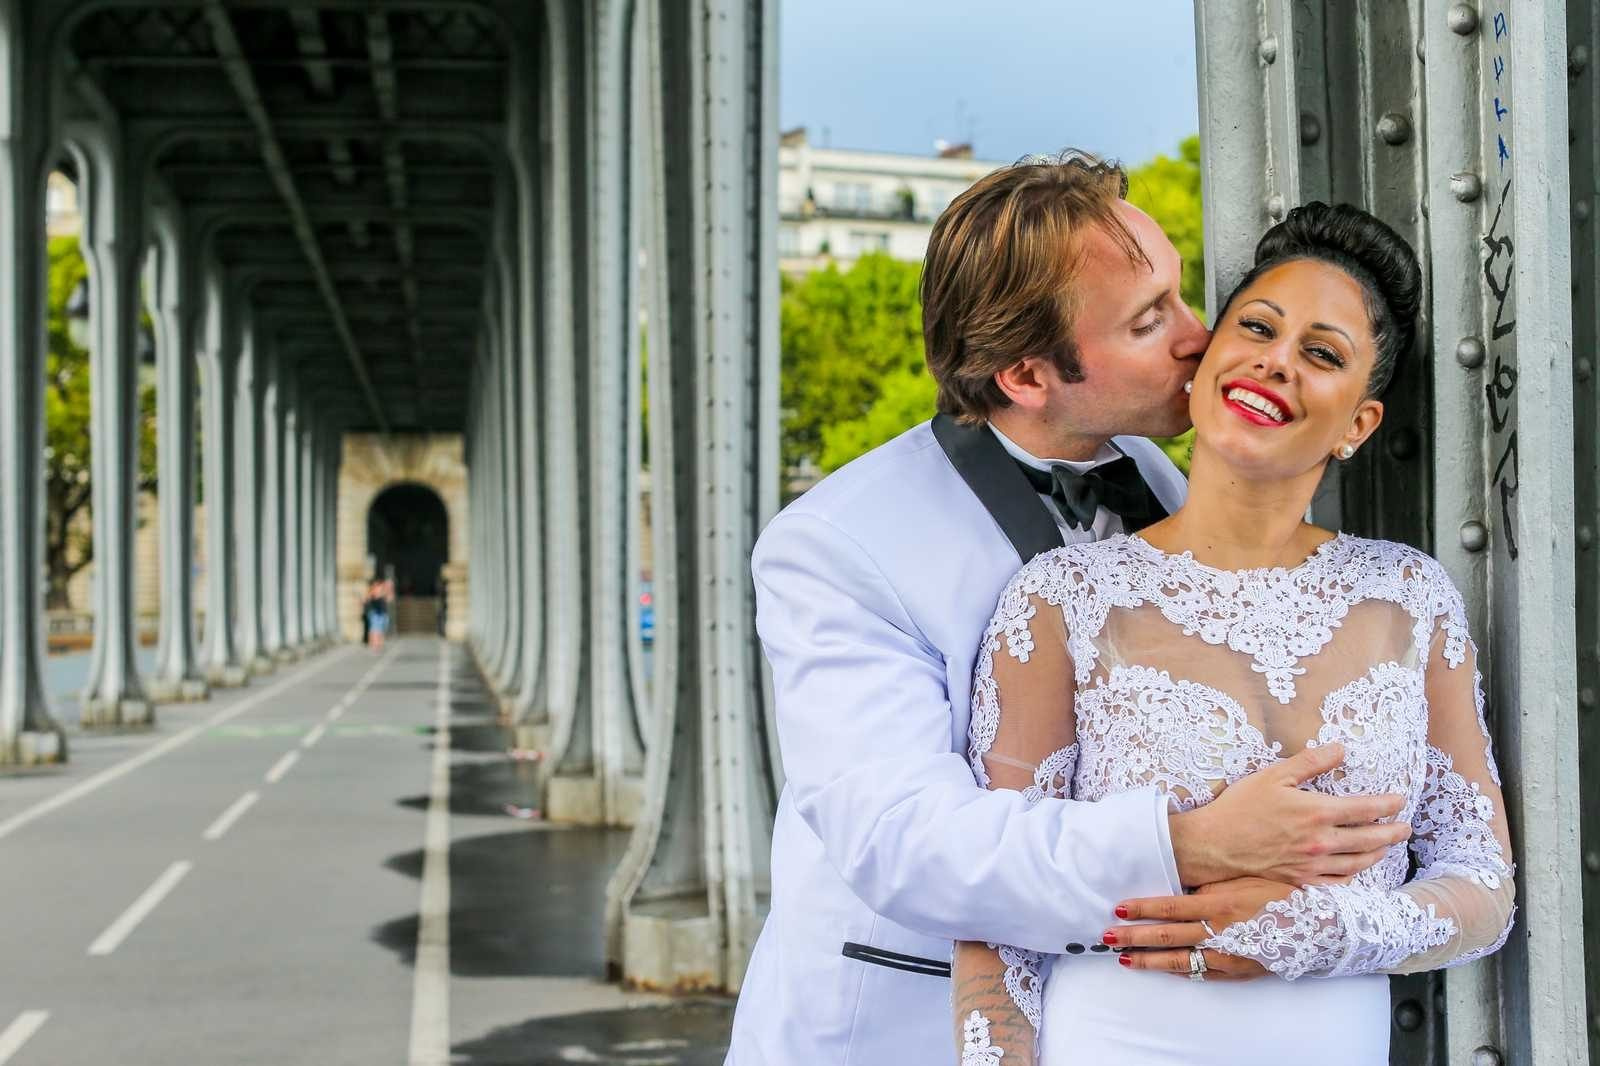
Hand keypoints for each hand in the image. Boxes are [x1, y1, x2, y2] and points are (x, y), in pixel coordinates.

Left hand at [1103, 877, 1291, 980]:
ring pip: (1179, 960)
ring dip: (1149, 960)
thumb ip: (1210, 883)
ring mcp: (1227, 955)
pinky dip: (1180, 971)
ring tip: (1124, 958)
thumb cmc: (1281, 892)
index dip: (1142, 908)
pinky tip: (1163, 969)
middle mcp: (1218, 931)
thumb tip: (1180, 884)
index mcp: (1218, 903)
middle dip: (1133, 936)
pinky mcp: (1237, 971)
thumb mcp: (1243, 877)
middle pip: (1166, 936)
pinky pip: (1202, 973)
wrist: (1318, 924)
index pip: (1168, 906)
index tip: (1119, 907)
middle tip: (1107, 936)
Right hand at [1167, 742, 1410, 885]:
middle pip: (1370, 839)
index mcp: (1317, 812)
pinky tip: (1356, 869)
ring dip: (1378, 854)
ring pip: (1358, 862)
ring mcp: (1313, 864)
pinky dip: (1353, 875)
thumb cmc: (1241, 806)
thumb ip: (1311, 762)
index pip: (1366, 809)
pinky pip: (1337, 881)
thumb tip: (1341, 749)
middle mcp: (1321, 841)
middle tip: (1406, 828)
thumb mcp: (1274, 775)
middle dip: (1392, 832)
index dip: (1388, 804)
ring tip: (1386, 847)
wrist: (1215, 843)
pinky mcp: (1301, 880)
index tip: (1401, 800)